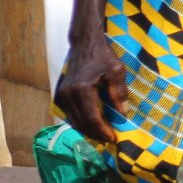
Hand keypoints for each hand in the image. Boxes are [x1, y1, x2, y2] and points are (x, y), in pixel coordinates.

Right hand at [54, 31, 128, 145]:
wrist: (84, 44)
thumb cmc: (102, 56)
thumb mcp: (116, 70)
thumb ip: (119, 92)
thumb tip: (123, 113)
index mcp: (82, 89)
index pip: (91, 118)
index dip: (102, 131)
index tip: (113, 138)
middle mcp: (68, 95)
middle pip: (81, 124)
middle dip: (96, 134)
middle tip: (109, 139)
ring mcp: (61, 96)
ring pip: (74, 122)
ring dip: (88, 130)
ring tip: (103, 133)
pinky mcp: (59, 96)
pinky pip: (70, 115)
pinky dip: (81, 122)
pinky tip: (93, 124)